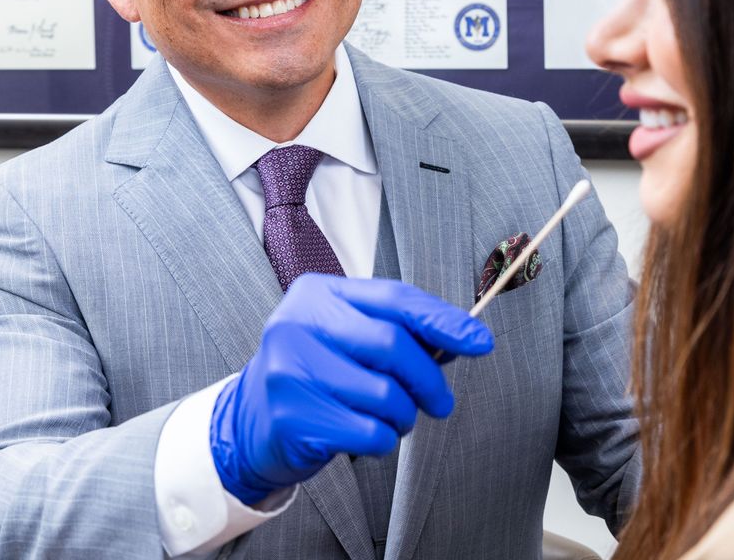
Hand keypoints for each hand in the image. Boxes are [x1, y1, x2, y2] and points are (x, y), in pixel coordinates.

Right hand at [210, 274, 493, 503]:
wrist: (253, 420)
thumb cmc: (316, 374)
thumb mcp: (347, 337)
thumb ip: (395, 330)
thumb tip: (465, 338)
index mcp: (317, 293)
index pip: (394, 299)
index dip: (443, 320)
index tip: (479, 341)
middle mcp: (297, 324)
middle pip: (392, 345)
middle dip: (429, 379)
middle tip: (441, 402)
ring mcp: (289, 370)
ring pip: (384, 395)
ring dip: (404, 416)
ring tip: (392, 418)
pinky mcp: (292, 416)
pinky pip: (369, 432)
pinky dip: (383, 440)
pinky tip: (366, 435)